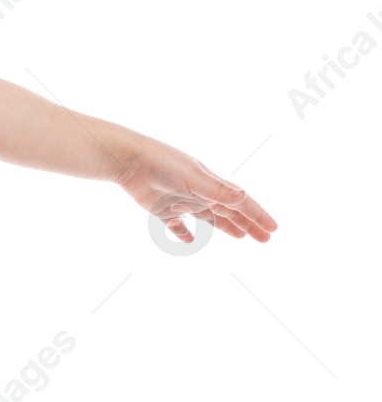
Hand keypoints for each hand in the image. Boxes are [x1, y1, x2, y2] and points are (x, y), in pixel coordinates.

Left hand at [115, 139, 277, 243]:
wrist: (128, 160)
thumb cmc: (162, 163)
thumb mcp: (192, 176)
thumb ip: (216, 189)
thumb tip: (243, 197)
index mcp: (211, 184)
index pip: (240, 202)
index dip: (257, 215)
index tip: (273, 229)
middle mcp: (199, 192)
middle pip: (229, 212)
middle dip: (248, 224)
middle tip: (265, 238)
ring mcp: (181, 201)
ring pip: (209, 217)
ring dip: (225, 227)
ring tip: (241, 237)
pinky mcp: (161, 209)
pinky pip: (176, 225)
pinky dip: (183, 233)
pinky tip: (189, 240)